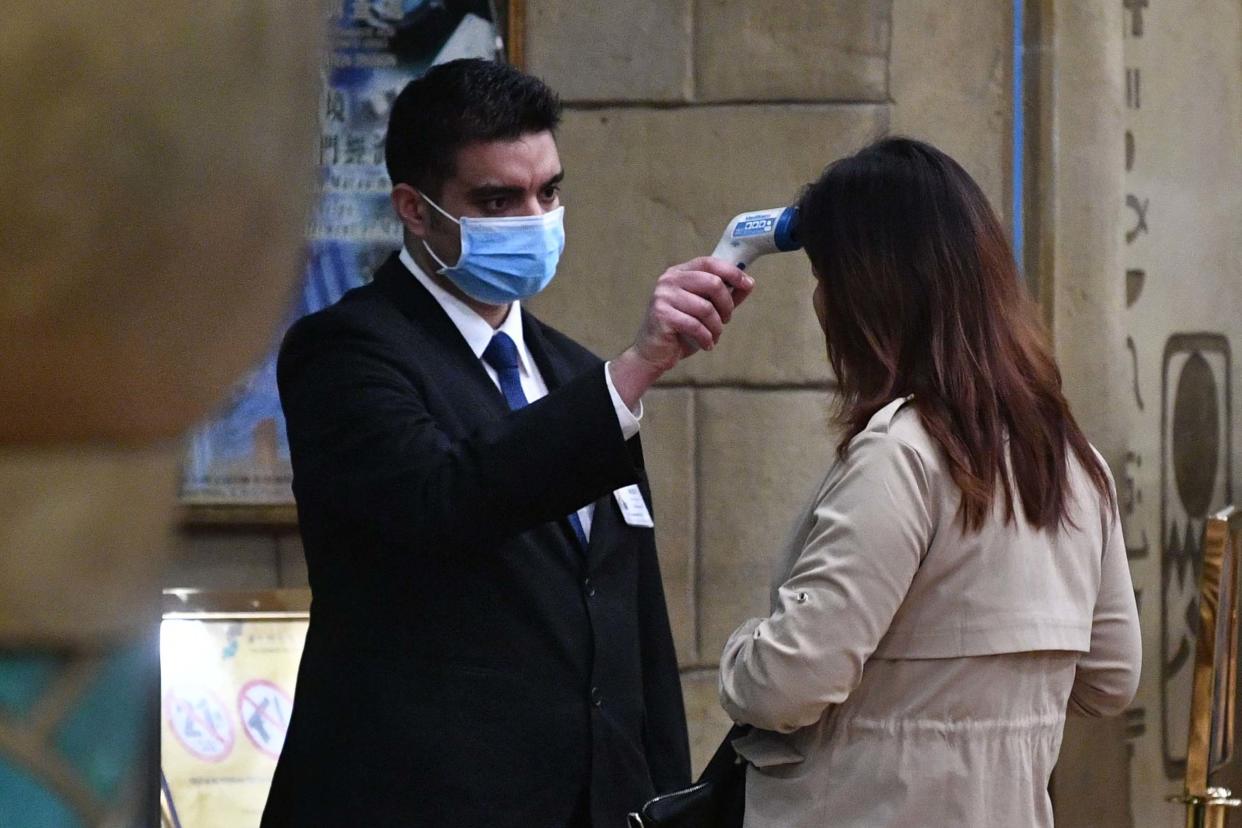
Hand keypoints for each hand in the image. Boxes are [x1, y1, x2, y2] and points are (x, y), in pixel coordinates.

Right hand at [609, 257, 753, 407]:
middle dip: (726, 305)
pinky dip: (706, 338)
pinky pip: (695, 325)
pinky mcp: (661, 315)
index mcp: (679, 272)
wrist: (653, 353)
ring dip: (717, 326)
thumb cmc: (680, 330)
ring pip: (706, 308)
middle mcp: (669, 280)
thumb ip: (725, 295)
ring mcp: (663, 296)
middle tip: (726, 320)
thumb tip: (749, 282)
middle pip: (712, 283)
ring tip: (714, 336)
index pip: (709, 262)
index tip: (747, 284)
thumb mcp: (706, 310)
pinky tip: (706, 344)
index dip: (732, 272)